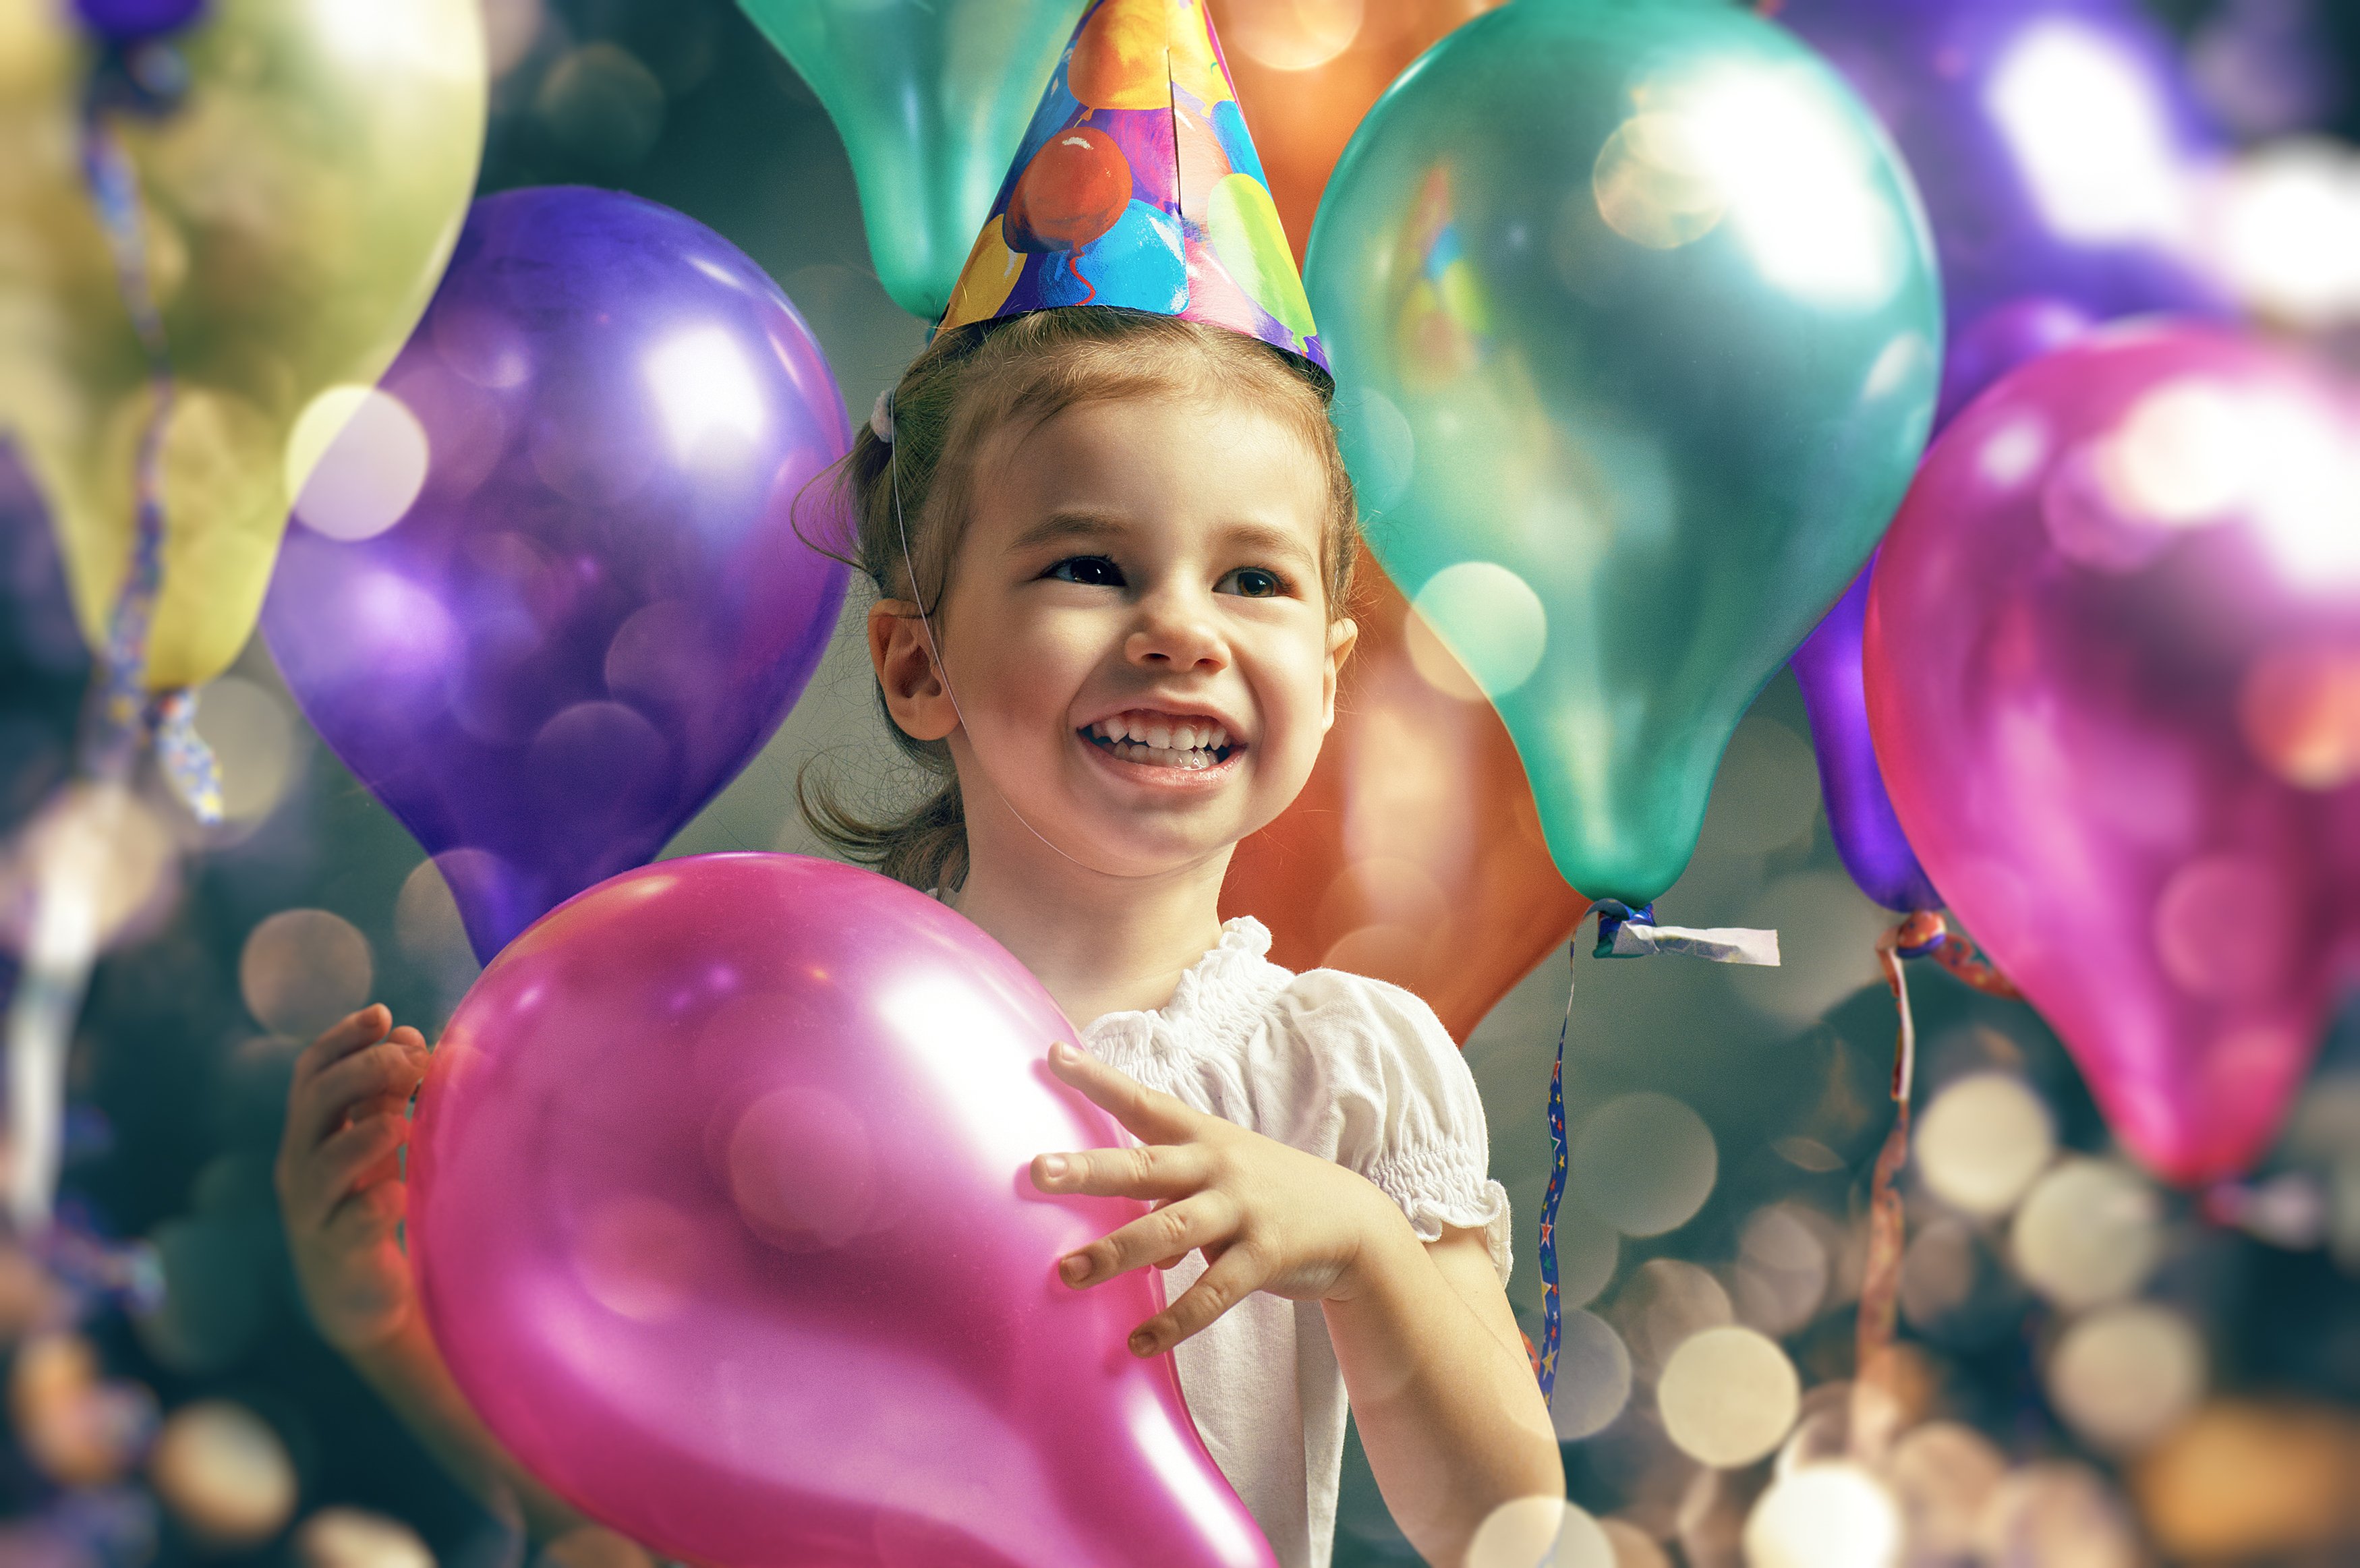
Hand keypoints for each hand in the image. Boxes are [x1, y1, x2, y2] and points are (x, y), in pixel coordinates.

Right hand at [274, 1004, 429, 1354]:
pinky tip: (401, 1192)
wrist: (361, 1299)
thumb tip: (413, 1037)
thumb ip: (389, 1094)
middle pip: (314, 1102)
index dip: (342, 1039)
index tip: (383, 1014)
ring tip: (403, 1124)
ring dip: (366, 1135)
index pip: (311, 1072)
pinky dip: (376, 1204)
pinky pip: (350, 1225)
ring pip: (322, 1164)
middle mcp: (302, 1166)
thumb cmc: (371, 1205)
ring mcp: (314, 1213)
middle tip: (412, 1062)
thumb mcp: (379, 1144)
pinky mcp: (339, 1255)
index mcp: (311, 1132)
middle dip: (363, 1071)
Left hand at [1029, 1041, 1411, 1358]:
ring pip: (1169, 1231)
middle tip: (1038, 1171)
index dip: (1099, 1079)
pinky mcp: (1264, 1255)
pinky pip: (1211, 1293)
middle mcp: (1218, 1166)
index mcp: (1203, 1138)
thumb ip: (1170, 1198)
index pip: (1144, 1102)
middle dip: (1091, 1169)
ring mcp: (1242, 1210)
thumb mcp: (1221, 1175)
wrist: (1354, 1222)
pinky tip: (1138, 1342)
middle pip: (1145, 1166)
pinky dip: (1173, 1320)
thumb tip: (1130, 1246)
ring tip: (1068, 1274)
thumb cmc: (1268, 1194)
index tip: (1053, 1054)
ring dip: (1115, 1254)